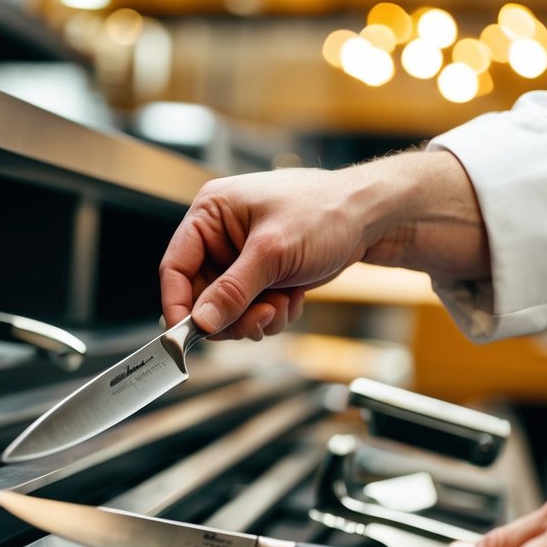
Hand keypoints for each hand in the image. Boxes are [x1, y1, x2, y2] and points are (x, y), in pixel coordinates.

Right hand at [159, 152, 488, 339]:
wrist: (372, 218)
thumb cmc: (327, 211)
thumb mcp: (274, 252)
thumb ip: (233, 289)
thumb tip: (202, 320)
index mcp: (211, 213)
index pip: (175, 266)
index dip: (178, 304)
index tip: (186, 335)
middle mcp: (221, 234)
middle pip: (201, 296)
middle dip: (231, 315)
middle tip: (258, 318)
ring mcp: (242, 257)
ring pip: (228, 309)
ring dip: (255, 317)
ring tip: (282, 303)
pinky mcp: (263, 274)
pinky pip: (251, 309)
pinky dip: (271, 314)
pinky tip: (292, 299)